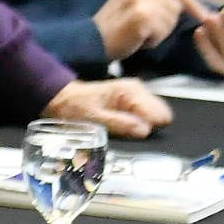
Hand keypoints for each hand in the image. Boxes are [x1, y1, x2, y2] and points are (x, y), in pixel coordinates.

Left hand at [57, 77, 174, 135]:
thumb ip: (120, 124)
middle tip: (123, 131)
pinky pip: (145, 119)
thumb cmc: (74, 107)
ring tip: (118, 127)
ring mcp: (137, 98)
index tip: (130, 132)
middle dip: (146, 128)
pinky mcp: (133, 105)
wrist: (63, 100)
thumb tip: (144, 131)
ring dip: (140, 127)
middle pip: (161, 117)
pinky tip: (120, 126)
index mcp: (132, 91)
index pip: (160, 115)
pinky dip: (135, 126)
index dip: (147, 128)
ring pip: (154, 119)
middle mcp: (139, 92)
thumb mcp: (94, 118)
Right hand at [96, 0, 207, 61]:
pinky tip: (138, 39)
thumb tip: (196, 5)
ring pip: (172, 18)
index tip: (204, 16)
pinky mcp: (141, 15)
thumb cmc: (115, 26)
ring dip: (161, 31)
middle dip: (168, 20)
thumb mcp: (136, 1)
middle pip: (176, 3)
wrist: (90, 42)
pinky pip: (163, 30)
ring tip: (140, 33)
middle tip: (146, 28)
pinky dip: (154, 39)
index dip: (192, 3)